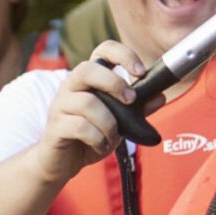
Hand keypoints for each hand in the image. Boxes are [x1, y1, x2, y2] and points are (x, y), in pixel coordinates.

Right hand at [39, 41, 144, 179]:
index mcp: (88, 80)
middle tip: (130, 101)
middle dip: (114, 83)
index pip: (102, 51)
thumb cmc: (89, 137)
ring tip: (112, 136)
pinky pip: (81, 126)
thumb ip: (137, 109)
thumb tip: (160, 96)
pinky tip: (100, 145)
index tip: (140, 72)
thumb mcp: (119, 122)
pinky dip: (98, 138)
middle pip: (87, 69)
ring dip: (109, 123)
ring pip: (88, 103)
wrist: (61, 163)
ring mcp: (60, 105)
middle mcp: (70, 86)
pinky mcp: (55, 126)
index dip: (123, 55)